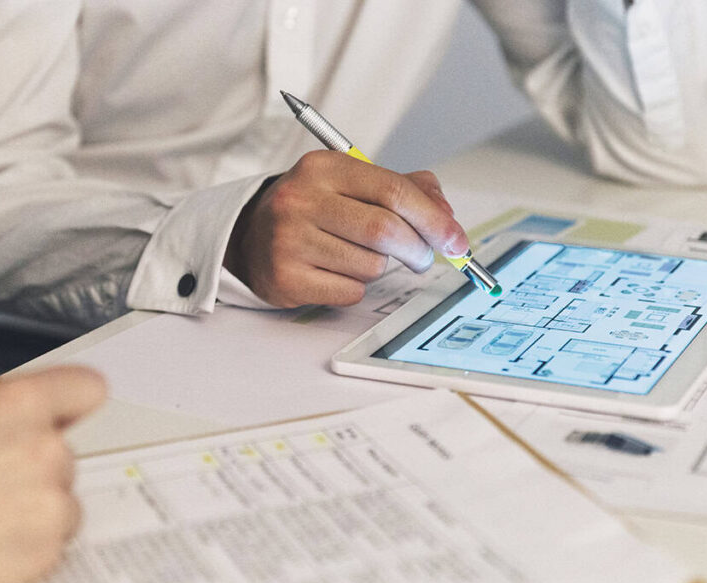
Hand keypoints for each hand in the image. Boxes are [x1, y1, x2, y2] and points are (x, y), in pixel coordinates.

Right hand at [224, 151, 469, 307]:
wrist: (250, 237)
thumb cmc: (314, 210)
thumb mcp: (353, 184)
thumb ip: (406, 189)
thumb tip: (445, 214)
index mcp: (324, 167)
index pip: (393, 191)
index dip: (433, 219)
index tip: (456, 240)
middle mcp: (302, 199)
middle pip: (385, 230)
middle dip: (417, 249)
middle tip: (423, 257)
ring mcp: (289, 240)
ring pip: (370, 265)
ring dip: (379, 267)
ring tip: (356, 256)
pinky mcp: (286, 277)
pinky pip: (349, 291)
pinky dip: (354, 287)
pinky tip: (334, 272)